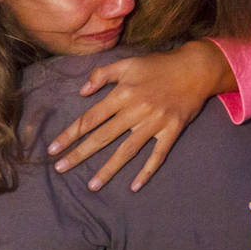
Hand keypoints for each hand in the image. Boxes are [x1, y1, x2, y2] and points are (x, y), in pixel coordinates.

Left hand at [47, 40, 234, 191]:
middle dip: (80, 154)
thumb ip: (102, 74)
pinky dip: (146, 172)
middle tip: (60, 169)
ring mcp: (154, 123)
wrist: (196, 68)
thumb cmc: (159, 65)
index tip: (53, 148)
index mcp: (123, 93)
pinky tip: (134, 187)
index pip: (90, 118)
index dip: (71, 133)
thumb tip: (82, 91)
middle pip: (103, 137)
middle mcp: (136, 110)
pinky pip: (157, 155)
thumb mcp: (128, 62)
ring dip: (109, 169)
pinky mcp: (171, 131)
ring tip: (92, 185)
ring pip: (127, 150)